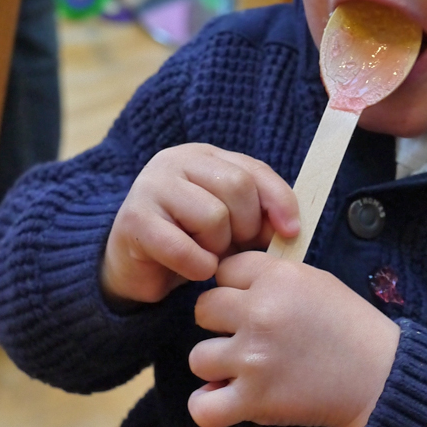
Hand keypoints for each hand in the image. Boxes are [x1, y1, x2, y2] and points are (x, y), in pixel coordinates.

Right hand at [101, 144, 298, 305]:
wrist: (137, 268)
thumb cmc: (192, 242)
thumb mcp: (234, 225)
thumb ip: (261, 216)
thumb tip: (290, 227)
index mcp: (206, 157)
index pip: (255, 169)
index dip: (279, 201)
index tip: (292, 232)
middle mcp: (177, 161)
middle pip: (237, 187)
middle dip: (245, 226)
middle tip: (232, 247)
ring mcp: (152, 185)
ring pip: (213, 215)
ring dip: (218, 247)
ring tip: (206, 253)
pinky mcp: (135, 219)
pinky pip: (183, 248)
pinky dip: (197, 266)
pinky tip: (195, 269)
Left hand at [188, 251, 399, 426]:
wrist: (381, 377)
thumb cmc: (352, 328)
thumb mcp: (317, 282)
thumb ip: (272, 279)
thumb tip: (228, 286)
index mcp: (278, 278)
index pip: (225, 270)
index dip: (236, 288)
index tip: (254, 304)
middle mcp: (260, 313)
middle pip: (204, 309)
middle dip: (221, 323)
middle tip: (249, 337)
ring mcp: (253, 358)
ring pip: (199, 357)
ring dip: (219, 366)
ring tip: (245, 371)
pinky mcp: (255, 399)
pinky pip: (202, 407)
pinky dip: (208, 406)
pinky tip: (225, 400)